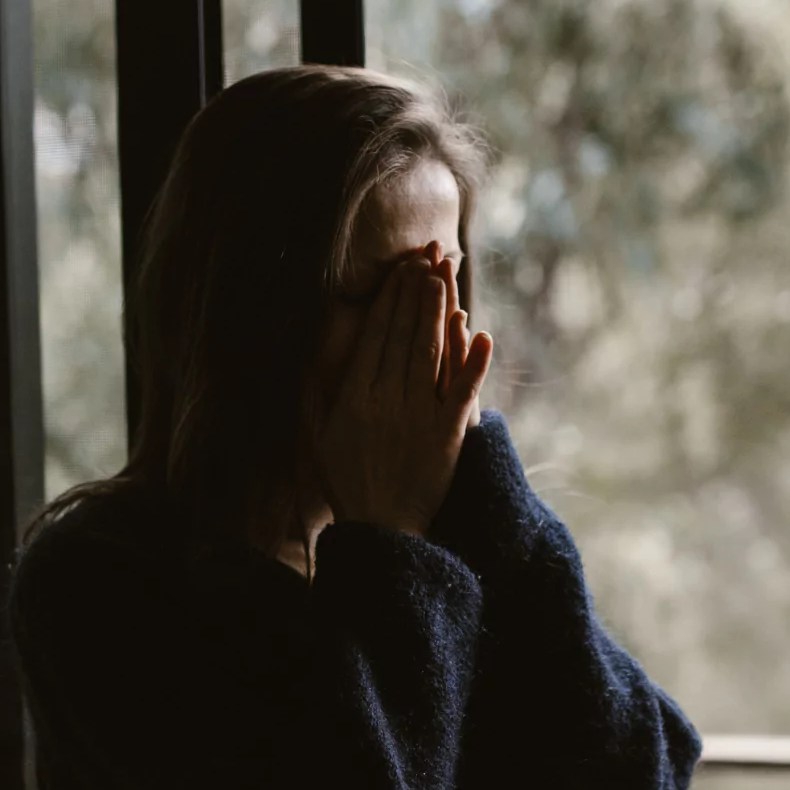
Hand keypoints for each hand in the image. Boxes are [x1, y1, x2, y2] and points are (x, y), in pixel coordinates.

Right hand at [313, 256, 492, 535]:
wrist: (383, 528)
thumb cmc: (347, 483)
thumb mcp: (317, 439)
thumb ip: (312, 396)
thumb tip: (306, 358)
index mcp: (354, 398)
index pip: (374, 338)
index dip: (388, 302)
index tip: (399, 272)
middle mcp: (386, 400)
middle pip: (403, 336)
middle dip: (414, 295)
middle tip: (425, 261)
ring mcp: (418, 415)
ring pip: (429, 354)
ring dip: (436, 314)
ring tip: (443, 280)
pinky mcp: (447, 434)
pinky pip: (462, 392)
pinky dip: (473, 364)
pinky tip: (482, 335)